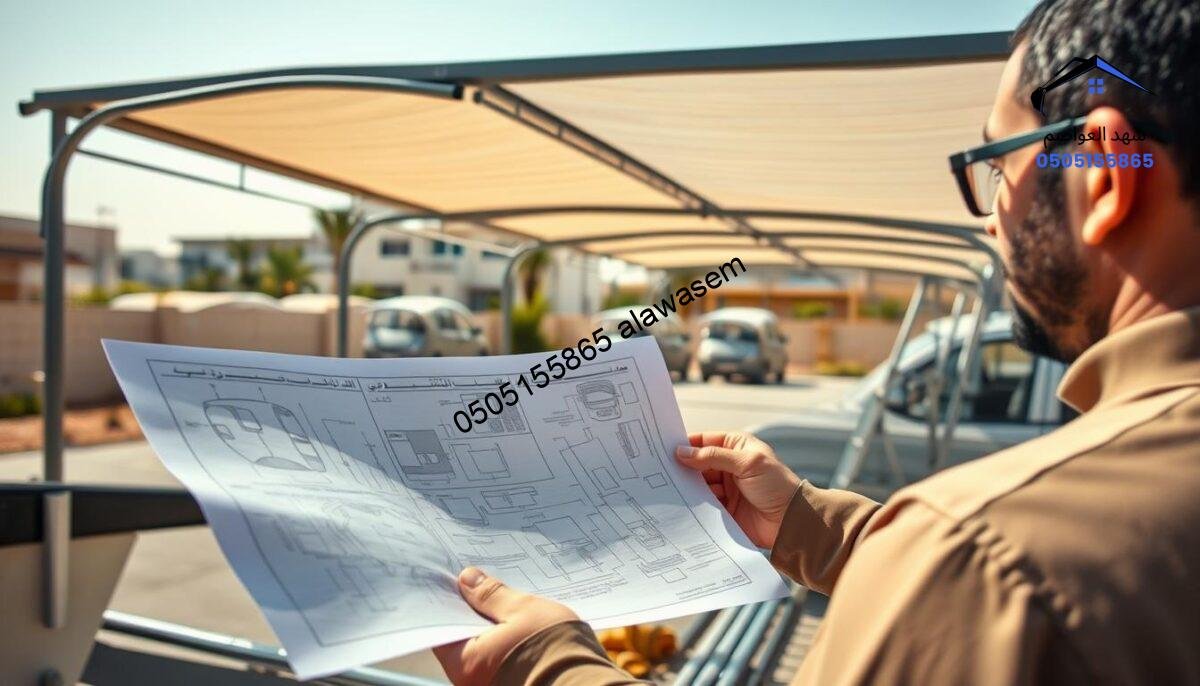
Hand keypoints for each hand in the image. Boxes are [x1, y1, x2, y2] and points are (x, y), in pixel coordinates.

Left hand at [434, 567, 578, 685]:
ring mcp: (491, 685)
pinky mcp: (512, 685)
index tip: (456, 580)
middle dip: (472, 609)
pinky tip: (520, 621)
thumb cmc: (556, 652)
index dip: (449, 600)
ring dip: (491, 624)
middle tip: (481, 581)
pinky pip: (500, 657)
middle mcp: (471, 681)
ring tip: (504, 597)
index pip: (442, 627)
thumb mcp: (522, 611)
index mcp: (465, 663)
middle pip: (462, 637)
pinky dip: (505, 639)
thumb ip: (492, 595)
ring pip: (483, 647)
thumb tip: (467, 579)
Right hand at [675, 431, 801, 548]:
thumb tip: (682, 452)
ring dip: (685, 487)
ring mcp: (725, 488)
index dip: (686, 443)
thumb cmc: (776, 485)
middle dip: (682, 467)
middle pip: (697, 463)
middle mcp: (728, 466)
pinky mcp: (723, 509)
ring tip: (665, 488)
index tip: (663, 448)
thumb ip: (714, 456)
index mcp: (736, 447)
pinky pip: (702, 504)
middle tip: (658, 470)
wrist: (791, 521)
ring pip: (697, 485)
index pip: (704, 440)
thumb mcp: (748, 463)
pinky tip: (678, 505)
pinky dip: (692, 504)